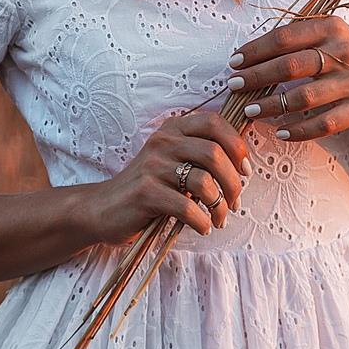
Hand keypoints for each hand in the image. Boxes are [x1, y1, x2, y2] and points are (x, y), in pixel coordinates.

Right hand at [84, 110, 252, 240]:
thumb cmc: (150, 188)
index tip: (244, 170)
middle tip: (235, 202)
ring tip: (218, 218)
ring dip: (219, 206)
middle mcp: (163, 142)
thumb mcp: (173, 162)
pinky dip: (202, 221)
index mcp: (173, 129)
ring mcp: (152, 166)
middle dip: (233, 183)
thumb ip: (201, 157)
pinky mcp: (145, 193)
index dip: (237, 145)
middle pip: (214, 154)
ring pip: (203, 182)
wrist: (104, 208)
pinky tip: (202, 227)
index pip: (214, 122)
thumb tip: (243, 167)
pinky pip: (187, 207)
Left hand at [224, 16, 348, 142]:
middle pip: (291, 66)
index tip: (234, 61)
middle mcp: (344, 52)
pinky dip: (300, 130)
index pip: (285, 37)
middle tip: (233, 86)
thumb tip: (251, 53)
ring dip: (272, 105)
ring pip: (304, 97)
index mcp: (331, 28)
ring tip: (251, 110)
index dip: (256, 50)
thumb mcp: (331, 35)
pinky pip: (325, 123)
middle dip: (257, 77)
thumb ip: (298, 39)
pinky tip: (282, 132)